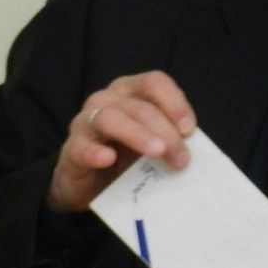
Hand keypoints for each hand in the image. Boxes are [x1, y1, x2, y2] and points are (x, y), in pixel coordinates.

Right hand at [47, 71, 195, 212]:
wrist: (90, 186)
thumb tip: (194, 147)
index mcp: (131, 92)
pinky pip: (82, 146)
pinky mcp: (72, 149)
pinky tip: (108, 159)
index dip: (174, 102)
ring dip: (138, 135)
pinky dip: (95, 151)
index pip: (154, 82)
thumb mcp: (154, 142)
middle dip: (165, 131)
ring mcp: (86, 122)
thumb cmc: (126, 157)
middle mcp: (108, 100)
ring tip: (157, 152)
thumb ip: (172, 138)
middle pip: (139, 106)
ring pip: (110, 118)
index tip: (190, 130)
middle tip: (181, 159)